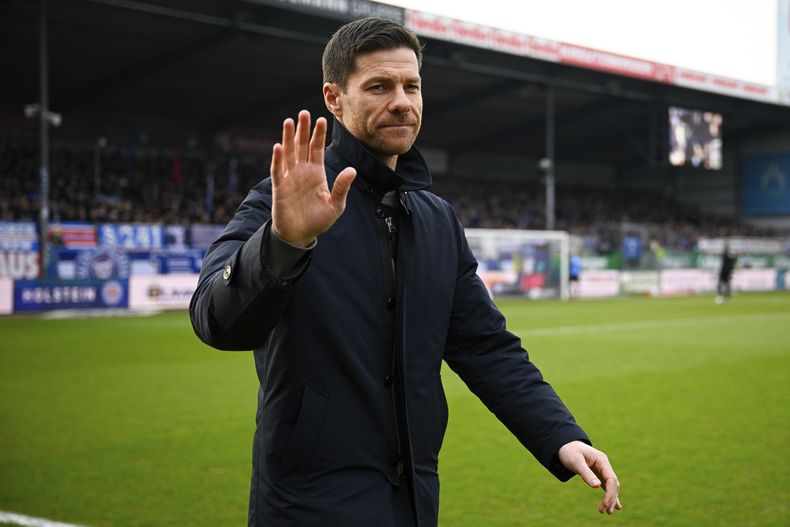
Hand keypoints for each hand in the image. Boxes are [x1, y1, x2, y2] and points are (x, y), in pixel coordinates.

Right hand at [271, 110, 356, 246]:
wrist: (301, 235)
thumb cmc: (319, 220)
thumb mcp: (335, 205)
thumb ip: (342, 187)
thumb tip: (352, 170)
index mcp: (316, 173)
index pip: (317, 149)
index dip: (319, 135)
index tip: (322, 119)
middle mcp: (302, 171)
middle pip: (301, 146)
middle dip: (303, 130)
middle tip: (304, 112)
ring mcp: (290, 178)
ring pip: (288, 153)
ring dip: (288, 138)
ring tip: (289, 121)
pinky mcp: (280, 187)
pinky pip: (278, 170)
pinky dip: (278, 159)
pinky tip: (278, 146)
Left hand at [558, 440, 621, 514]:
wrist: (564, 445)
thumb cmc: (570, 452)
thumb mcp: (576, 462)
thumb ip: (586, 474)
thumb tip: (597, 486)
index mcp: (602, 460)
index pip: (611, 479)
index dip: (610, 493)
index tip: (605, 504)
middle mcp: (604, 465)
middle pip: (613, 484)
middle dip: (610, 498)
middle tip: (604, 511)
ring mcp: (602, 469)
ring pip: (611, 486)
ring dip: (611, 499)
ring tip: (608, 512)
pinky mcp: (598, 474)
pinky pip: (607, 486)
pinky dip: (610, 495)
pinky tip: (614, 505)